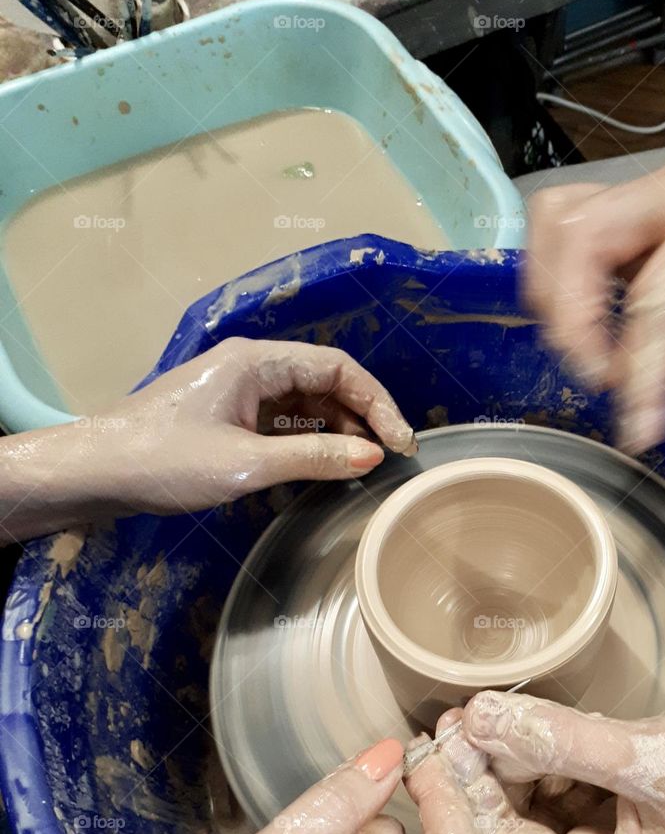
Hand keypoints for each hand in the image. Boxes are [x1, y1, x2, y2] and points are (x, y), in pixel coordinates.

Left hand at [93, 337, 416, 513]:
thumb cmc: (164, 463)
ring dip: (337, 429)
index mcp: (255, 362)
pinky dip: (309, 440)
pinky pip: (282, 420)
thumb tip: (373, 456)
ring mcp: (237, 391)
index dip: (377, 402)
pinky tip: (324, 465)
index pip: (337, 367)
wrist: (95, 472)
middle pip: (325, 381)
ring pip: (305, 402)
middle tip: (389, 456)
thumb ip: (314, 459)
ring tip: (362, 464)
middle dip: (362, 415)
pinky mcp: (226, 416)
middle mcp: (250, 367)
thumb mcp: (246, 465)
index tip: (401, 441)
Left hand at [453, 692, 664, 833]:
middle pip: (522, 828)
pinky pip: (590, 791)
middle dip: (496, 769)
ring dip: (530, 757)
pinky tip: (556, 720)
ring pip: (552, 805)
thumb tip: (480, 716)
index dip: (469, 789)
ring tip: (502, 705)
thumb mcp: (657, 760)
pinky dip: (570, 756)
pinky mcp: (651, 825)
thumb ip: (561, 740)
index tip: (447, 729)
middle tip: (468, 707)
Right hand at [524, 156, 664, 450]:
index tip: (642, 429)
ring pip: (557, 223)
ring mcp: (641, 188)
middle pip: (583, 236)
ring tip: (594, 355)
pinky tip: (585, 322)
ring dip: (555, 299)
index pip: (661, 290)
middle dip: (575, 323)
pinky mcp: (618, 204)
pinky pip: (556, 225)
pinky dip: (552, 276)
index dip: (641, 367)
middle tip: (605, 381)